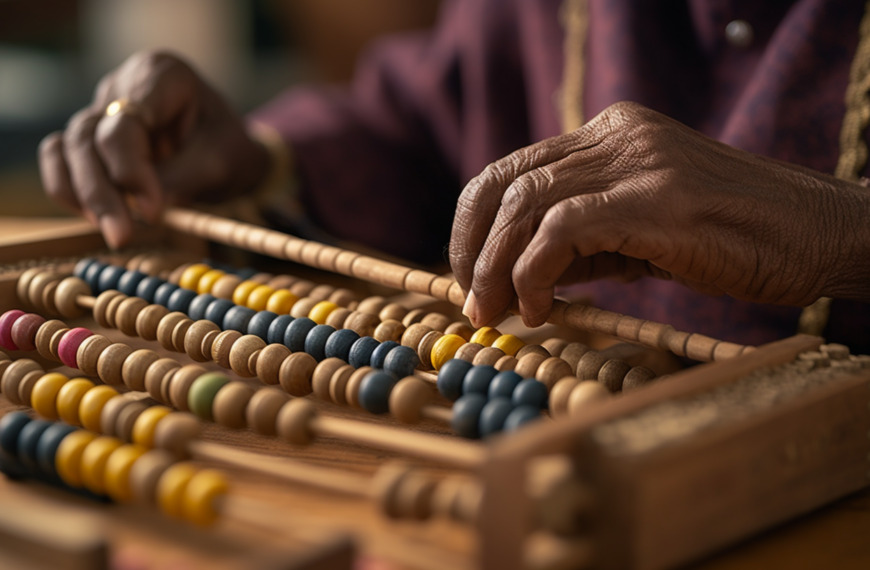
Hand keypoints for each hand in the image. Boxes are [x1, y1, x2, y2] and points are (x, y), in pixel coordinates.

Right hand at [39, 50, 269, 247]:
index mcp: (161, 74)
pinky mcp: (89, 137)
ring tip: (114, 232)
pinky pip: (61, 159)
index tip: (152, 212)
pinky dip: (68, 189)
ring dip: (82, 195)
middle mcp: (122, 85)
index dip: (130, 171)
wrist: (229, 149)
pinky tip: (93, 217)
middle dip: (100, 192)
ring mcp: (100, 108)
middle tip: (121, 235)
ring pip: (68, 148)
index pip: (125, 123)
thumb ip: (184, 178)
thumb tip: (141, 208)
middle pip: (88, 136)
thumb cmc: (230, 147)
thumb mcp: (224, 160)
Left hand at [450, 101, 869, 327]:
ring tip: (498, 313)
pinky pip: (561, 229)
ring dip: (495, 267)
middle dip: (472, 247)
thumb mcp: (640, 234)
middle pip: (504, 181)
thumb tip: (513, 278)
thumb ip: (580, 243)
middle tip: (471, 302)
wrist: (818, 234)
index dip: (474, 224)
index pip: (512, 169)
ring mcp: (635, 161)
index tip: (467, 275)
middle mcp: (616, 133)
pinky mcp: (653, 197)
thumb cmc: (733, 240)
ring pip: (524, 203)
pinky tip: (541, 308)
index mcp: (609, 133)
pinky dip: (535, 272)